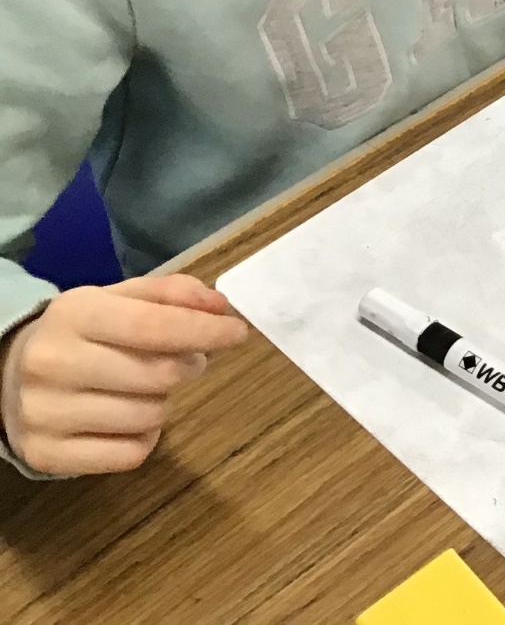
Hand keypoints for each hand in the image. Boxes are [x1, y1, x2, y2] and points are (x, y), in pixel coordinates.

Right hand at [1, 275, 247, 475]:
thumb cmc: (82, 332)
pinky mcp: (46, 455)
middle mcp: (52, 363)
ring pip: (148, 418)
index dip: (205, 331)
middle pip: (158, 376)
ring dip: (164, 403)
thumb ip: (172, 294)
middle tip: (187, 360)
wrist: (8, 375)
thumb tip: (220, 308)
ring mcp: (44, 414)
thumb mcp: (119, 298)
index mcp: (74, 314)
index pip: (153, 326)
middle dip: (189, 366)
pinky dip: (145, 438)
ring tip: (146, 388)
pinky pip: (130, 454)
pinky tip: (127, 419)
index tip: (237, 332)